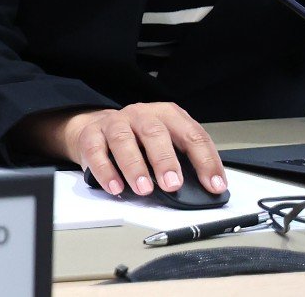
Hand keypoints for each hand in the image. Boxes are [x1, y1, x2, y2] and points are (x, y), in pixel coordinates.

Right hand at [22, 104, 225, 197]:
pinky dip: (105, 170)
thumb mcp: (167, 142)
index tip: (214, 186)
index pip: (192, 134)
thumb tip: (204, 190)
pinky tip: (115, 187)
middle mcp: (141, 114)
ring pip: (123, 139)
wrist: (98, 128)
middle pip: (154, 132)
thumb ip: (184, 160)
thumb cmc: (140, 140)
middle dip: (165, 160)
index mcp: (167, 115)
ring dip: (134, 166)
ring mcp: (114, 123)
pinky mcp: (91, 134)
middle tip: (173, 185)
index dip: (205, 161)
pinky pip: (96, 151)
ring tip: (143, 189)